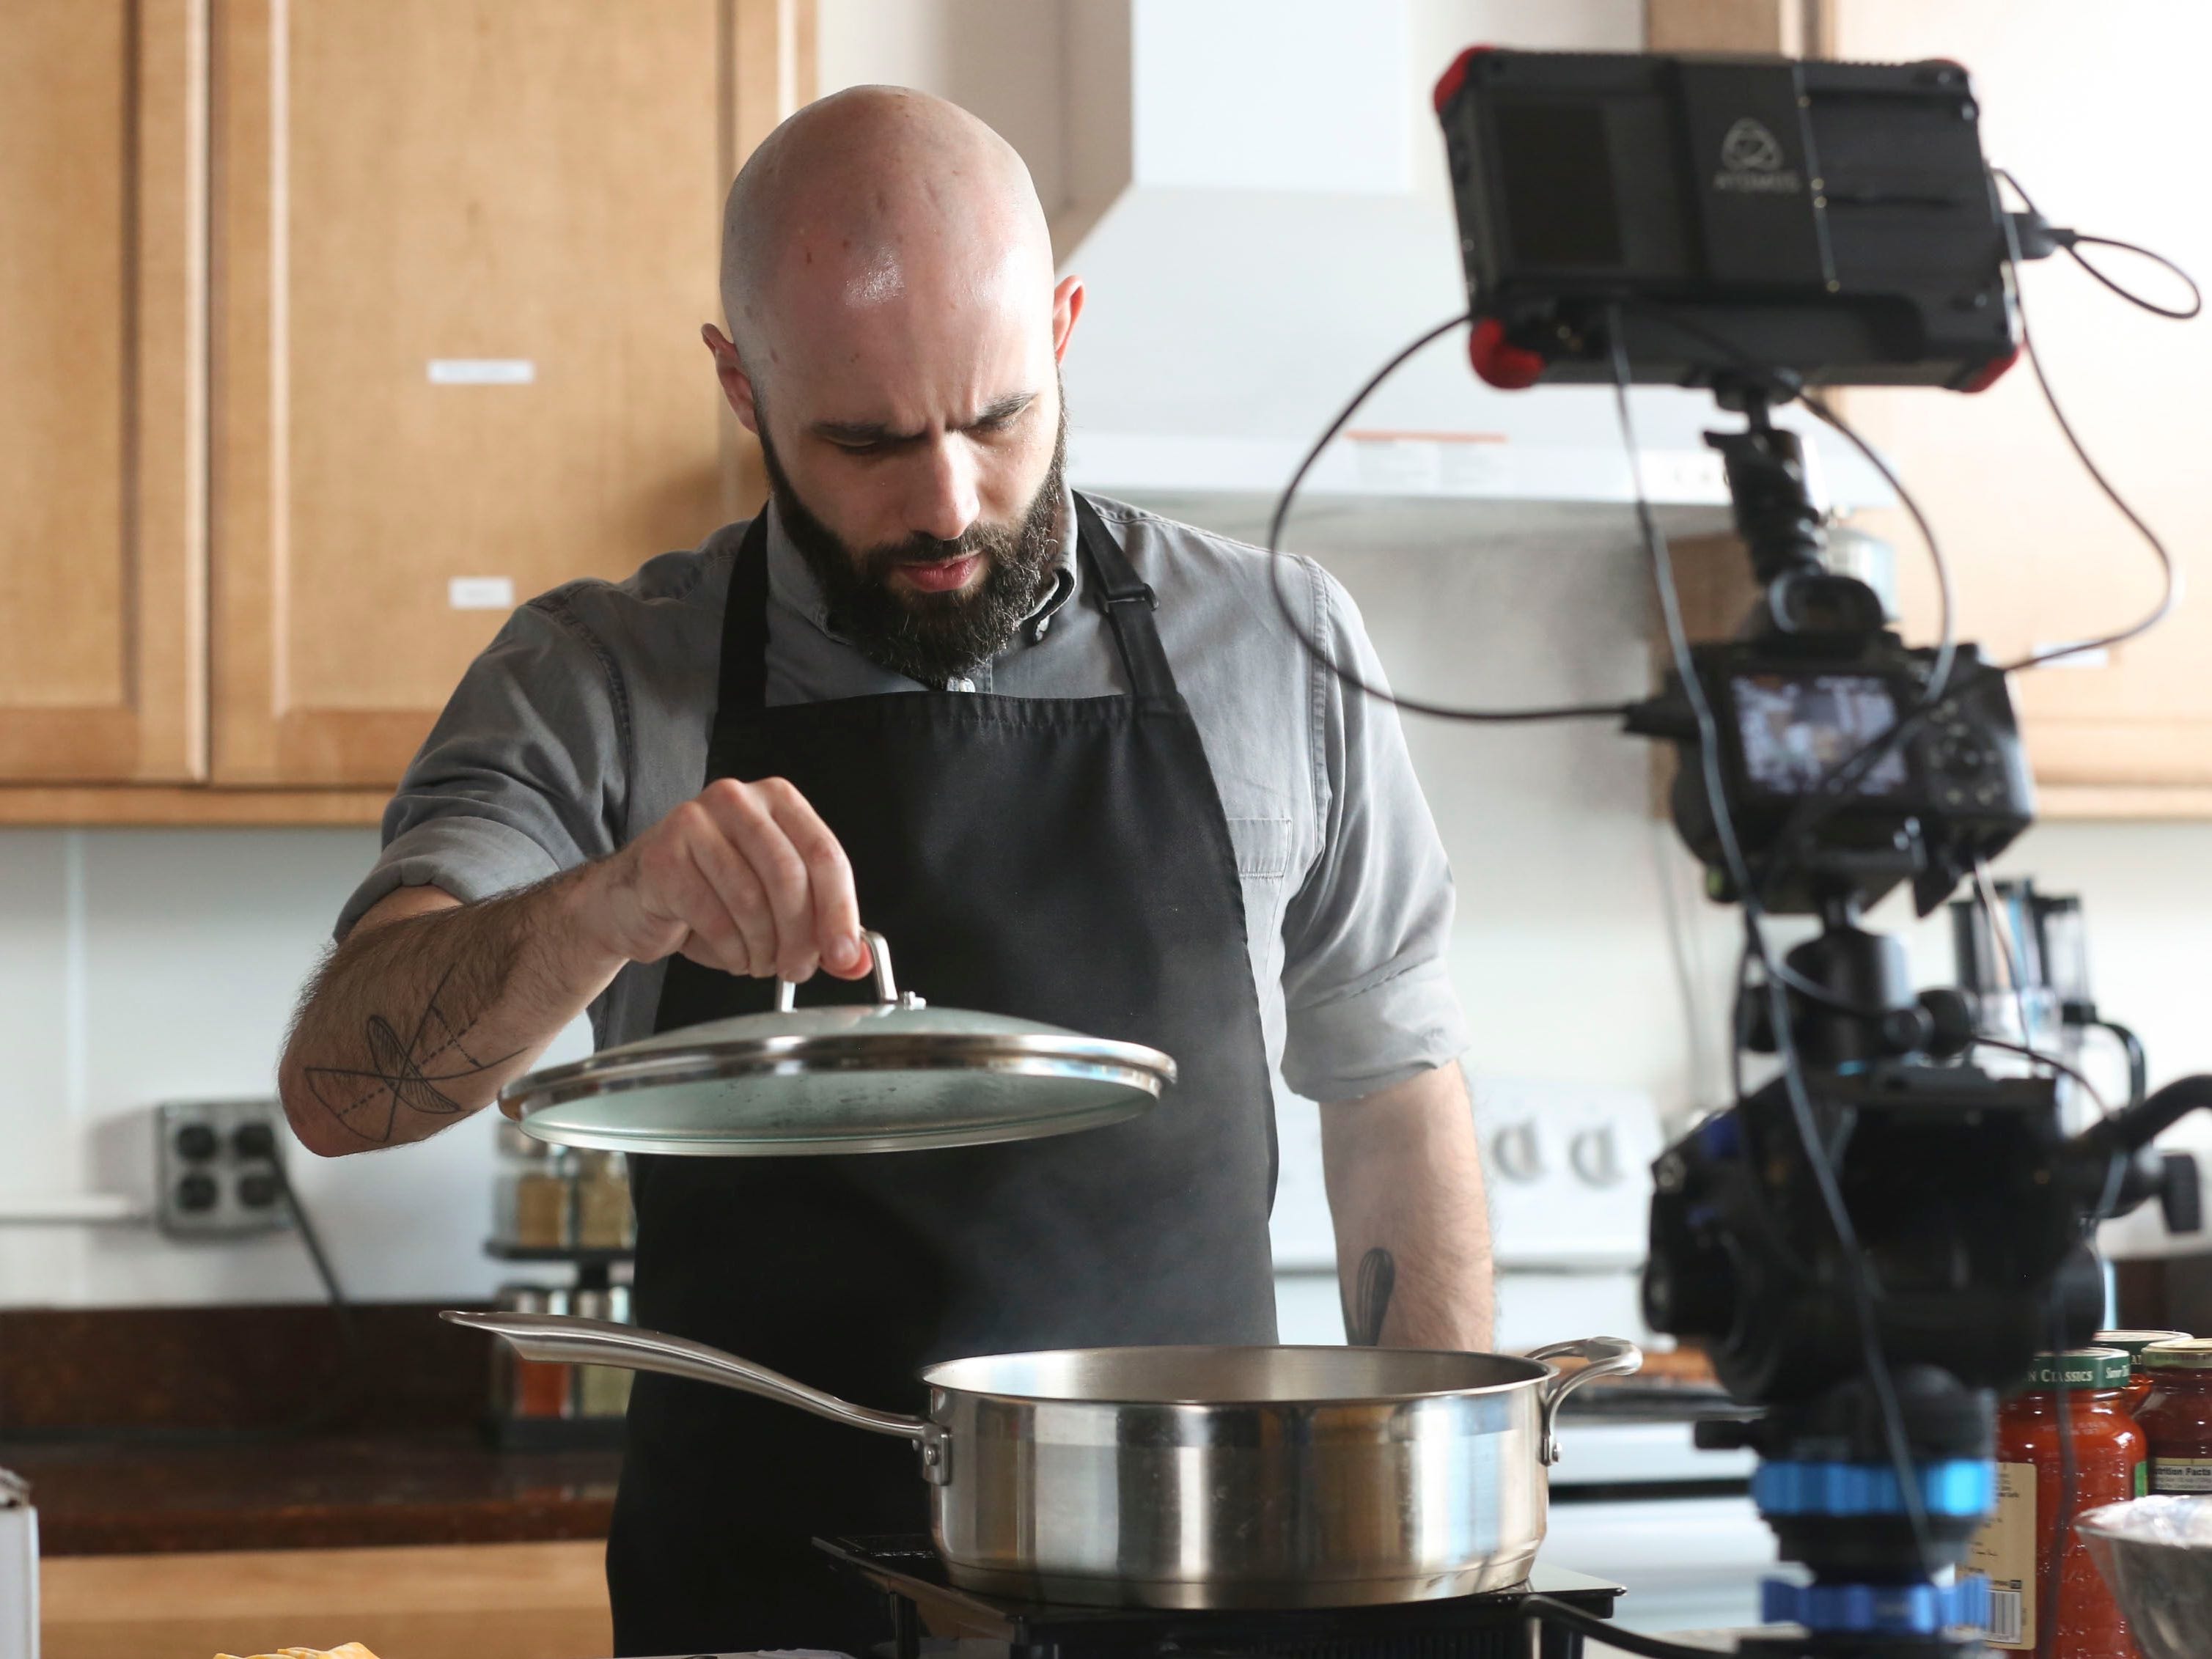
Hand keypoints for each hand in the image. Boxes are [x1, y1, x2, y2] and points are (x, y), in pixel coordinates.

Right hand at [577, 778, 869, 981]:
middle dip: (800, 937)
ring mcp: (695, 822)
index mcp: (777, 800)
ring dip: (763, 948)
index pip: (825, 854)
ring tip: (761, 963)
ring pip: (751, 899)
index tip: (843, 956)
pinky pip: (714, 916)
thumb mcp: (774, 906)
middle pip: (789, 876)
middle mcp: (737, 800)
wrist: (633, 900)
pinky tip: (733, 956)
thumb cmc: (709, 893)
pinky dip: (732, 950)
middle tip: (798, 970)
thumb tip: (855, 961)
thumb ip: (819, 928)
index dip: (840, 911)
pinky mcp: (664, 855)